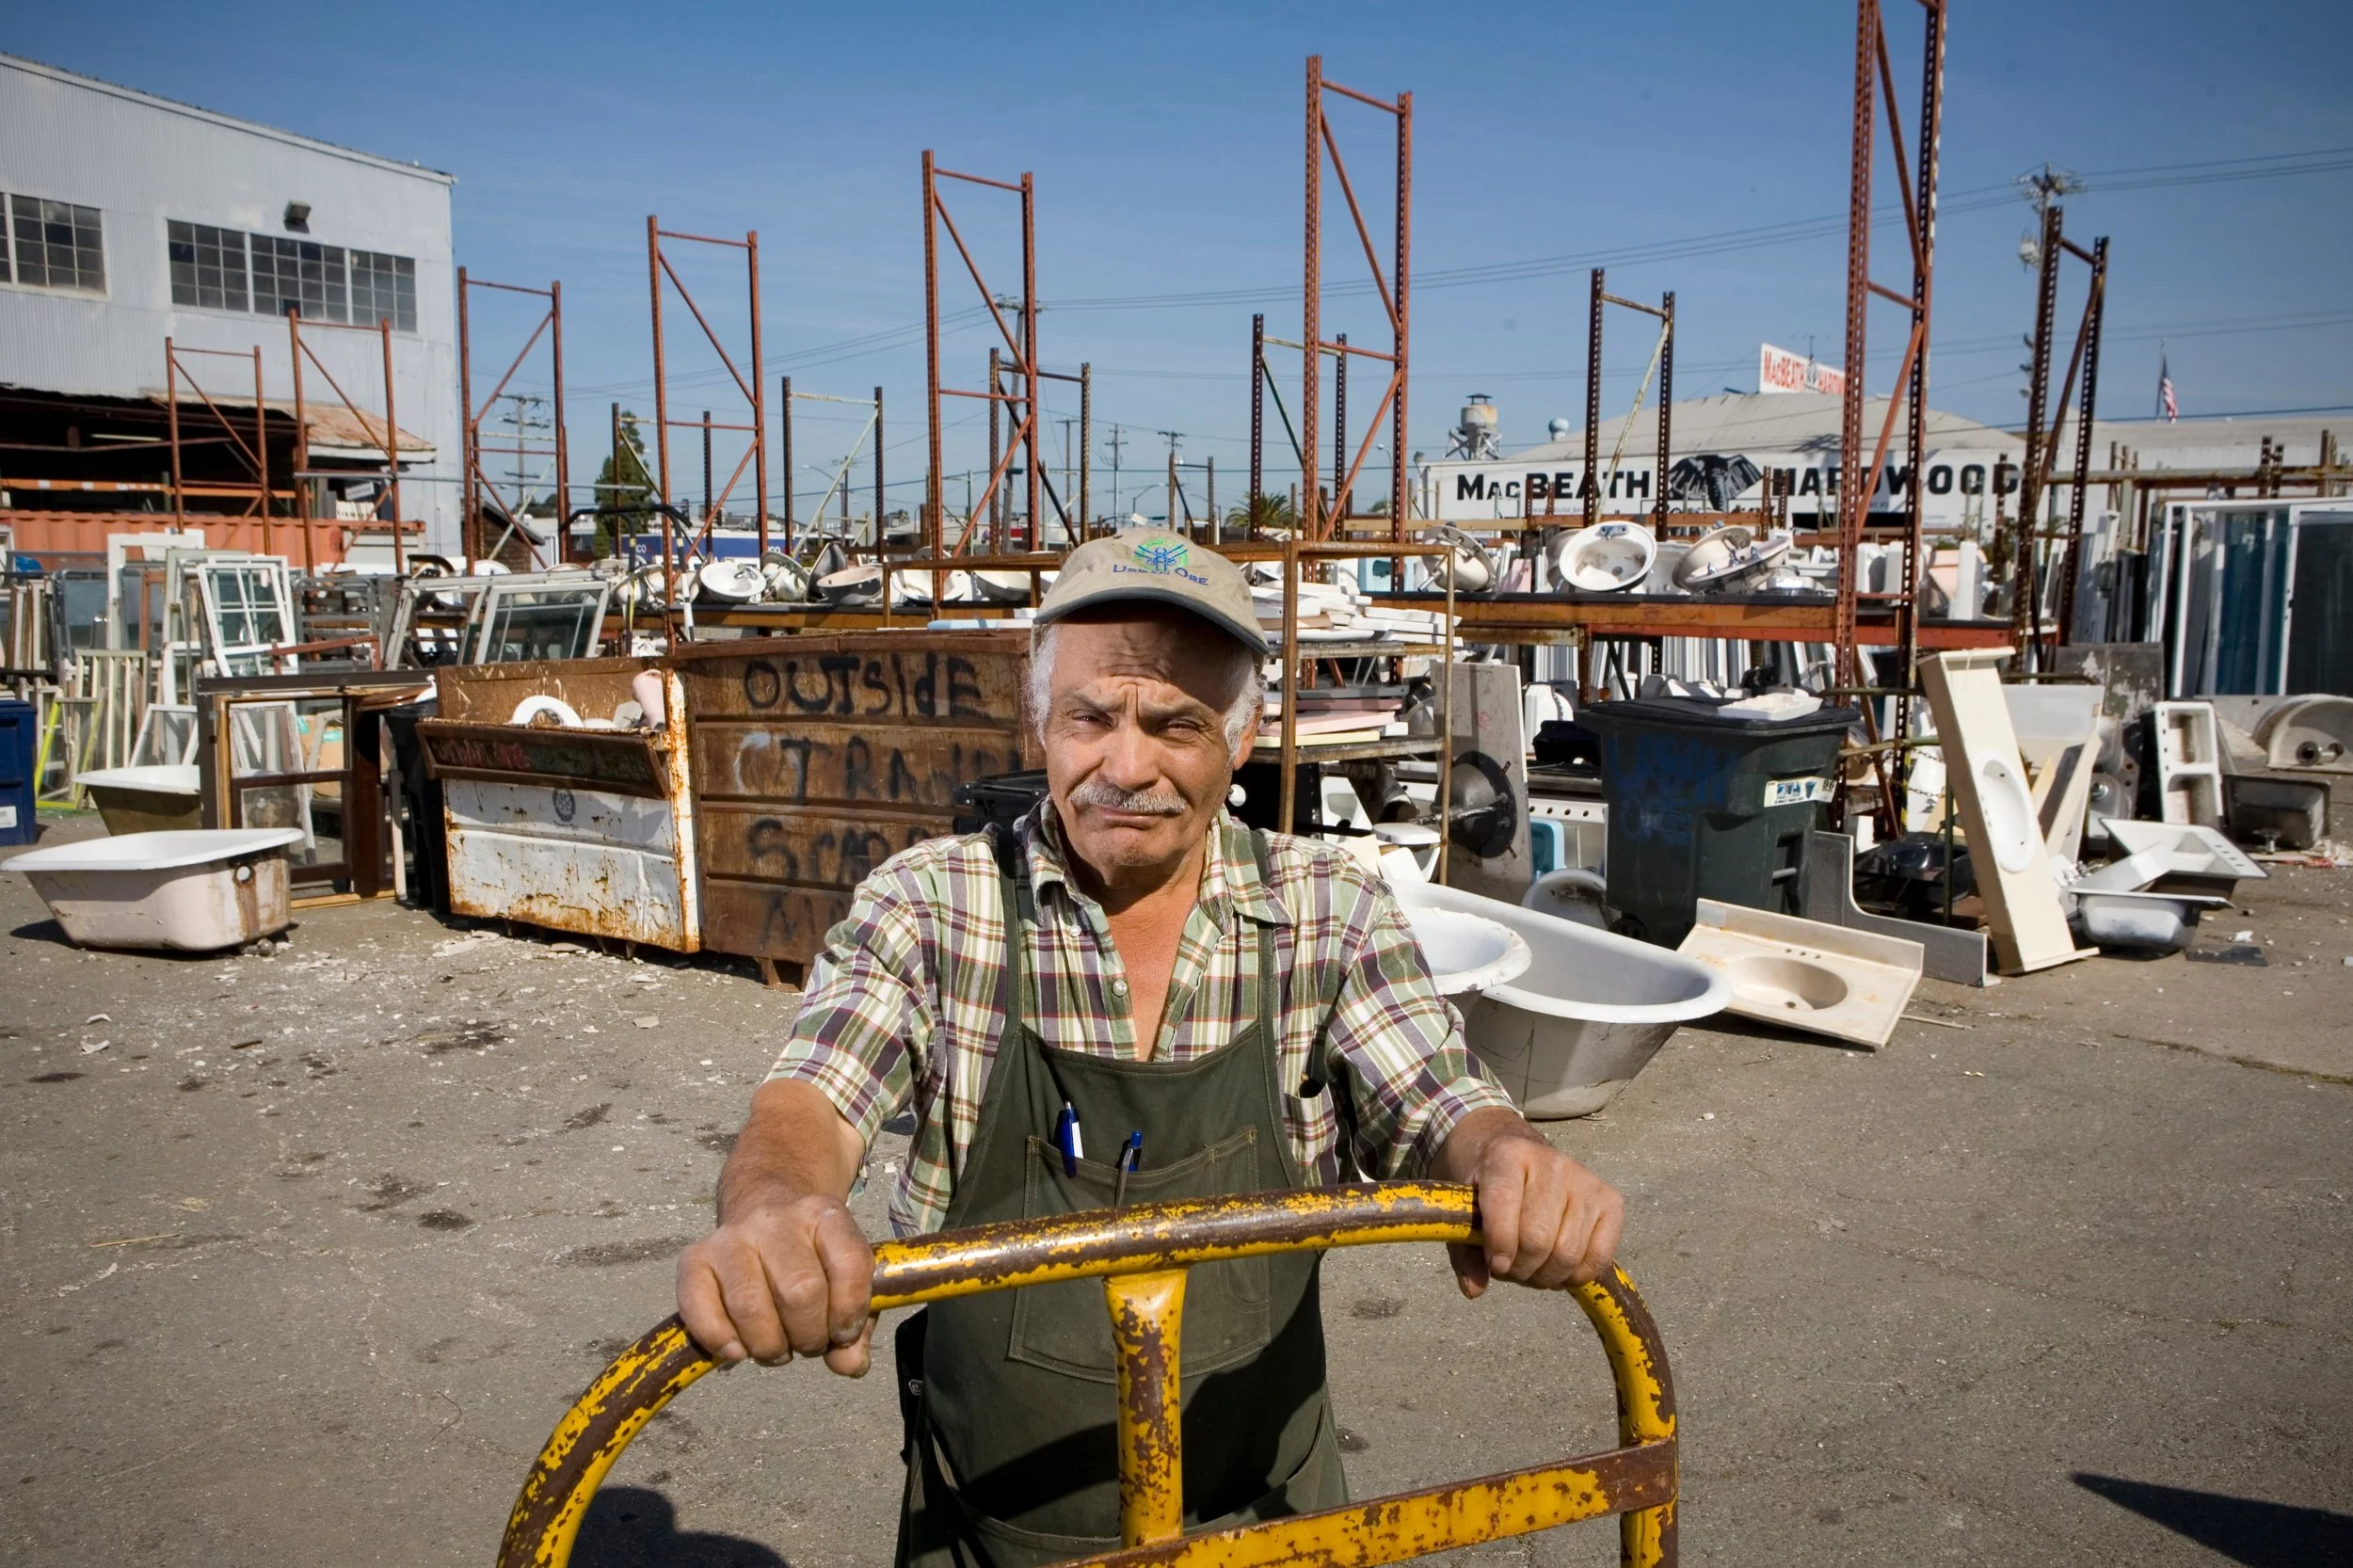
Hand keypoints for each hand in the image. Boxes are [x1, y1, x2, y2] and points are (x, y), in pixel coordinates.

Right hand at [676, 1193, 875, 1375]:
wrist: (760, 1206)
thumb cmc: (810, 1260)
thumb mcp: (846, 1281)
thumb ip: (857, 1327)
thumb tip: (849, 1364)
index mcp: (824, 1215)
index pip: (850, 1263)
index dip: (850, 1310)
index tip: (843, 1331)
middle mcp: (776, 1219)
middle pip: (800, 1291)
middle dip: (809, 1336)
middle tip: (806, 1343)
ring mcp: (732, 1236)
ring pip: (749, 1305)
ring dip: (768, 1345)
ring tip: (775, 1347)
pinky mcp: (694, 1257)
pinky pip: (699, 1308)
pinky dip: (719, 1340)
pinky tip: (737, 1349)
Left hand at [1435, 1109, 1623, 1297]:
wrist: (1515, 1154)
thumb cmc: (1485, 1183)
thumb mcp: (1463, 1209)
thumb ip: (1465, 1250)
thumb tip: (1474, 1290)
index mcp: (1507, 1155)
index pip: (1503, 1204)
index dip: (1498, 1245)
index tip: (1494, 1264)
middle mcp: (1551, 1162)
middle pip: (1537, 1238)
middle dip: (1520, 1269)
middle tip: (1510, 1269)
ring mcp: (1585, 1180)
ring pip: (1568, 1253)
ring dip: (1546, 1276)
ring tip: (1532, 1269)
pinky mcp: (1611, 1201)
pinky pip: (1599, 1256)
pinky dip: (1576, 1275)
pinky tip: (1558, 1269)